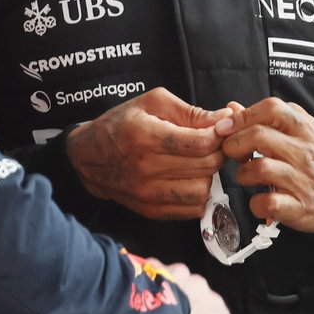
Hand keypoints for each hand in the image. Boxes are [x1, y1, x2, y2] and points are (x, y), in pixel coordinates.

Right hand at [66, 88, 228, 218]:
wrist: (88, 157)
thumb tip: (225, 119)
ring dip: (209, 176)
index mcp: (146, 135)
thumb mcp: (152, 103)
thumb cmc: (121, 124)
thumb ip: (190, 111)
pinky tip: (191, 179)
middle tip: (214, 144)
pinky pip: (191, 210)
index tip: (220, 129)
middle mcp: (146, 167)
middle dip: (218, 153)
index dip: (219, 135)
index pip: (200, 143)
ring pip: (201, 191)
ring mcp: (147, 193)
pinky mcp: (151, 210)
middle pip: (205, 166)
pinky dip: (199, 195)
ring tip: (201, 163)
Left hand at [214, 99, 313, 231]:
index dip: (243, 115)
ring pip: (259, 168)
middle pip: (258, 136)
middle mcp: (304, 152)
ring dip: (243, 174)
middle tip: (233, 153)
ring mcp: (302, 181)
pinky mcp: (300, 207)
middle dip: (234, 144)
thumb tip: (232, 107)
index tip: (226, 127)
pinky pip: (267, 202)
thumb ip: (268, 118)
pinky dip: (255, 203)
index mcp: (304, 129)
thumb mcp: (302, 132)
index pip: (272, 108)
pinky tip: (259, 199)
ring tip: (248, 176)